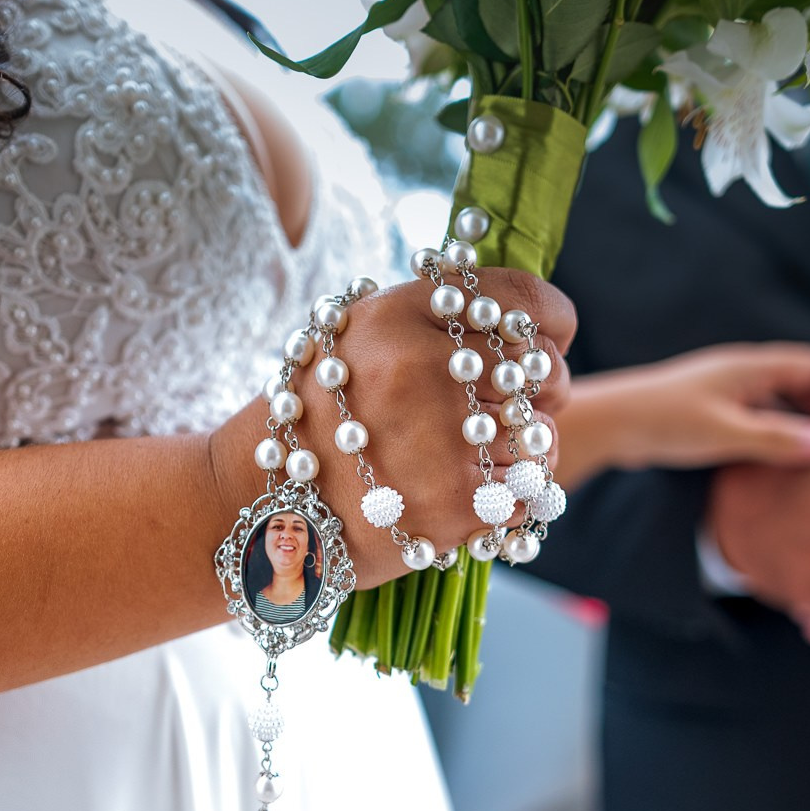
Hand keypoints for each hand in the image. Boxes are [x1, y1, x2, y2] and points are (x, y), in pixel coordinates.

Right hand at [210, 267, 576, 585]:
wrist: (257, 503)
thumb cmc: (311, 417)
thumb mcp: (350, 332)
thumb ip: (424, 310)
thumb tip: (508, 310)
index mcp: (398, 318)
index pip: (522, 304)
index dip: (552, 322)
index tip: (549, 338)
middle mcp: (423, 372)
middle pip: (543, 369)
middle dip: (541, 389)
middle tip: (509, 406)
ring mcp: (441, 442)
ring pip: (542, 434)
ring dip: (528, 444)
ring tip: (486, 452)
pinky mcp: (453, 507)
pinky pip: (531, 489)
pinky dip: (519, 491)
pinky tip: (483, 488)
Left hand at [555, 342, 809, 487]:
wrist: (610, 423)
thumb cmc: (664, 423)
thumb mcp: (726, 434)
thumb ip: (779, 440)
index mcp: (752, 366)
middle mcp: (744, 371)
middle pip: (807, 380)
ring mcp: (729, 389)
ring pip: (786, 398)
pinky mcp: (715, 409)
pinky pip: (766, 413)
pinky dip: (790, 429)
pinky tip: (797, 456)